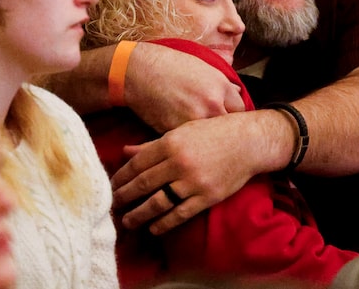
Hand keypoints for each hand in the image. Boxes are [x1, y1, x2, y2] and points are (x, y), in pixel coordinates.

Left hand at [111, 113, 263, 234]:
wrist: (248, 141)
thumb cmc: (214, 132)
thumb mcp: (182, 131)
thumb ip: (153, 144)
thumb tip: (126, 152)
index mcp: (171, 143)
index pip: (138, 164)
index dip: (121, 177)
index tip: (111, 185)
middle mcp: (179, 162)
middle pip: (143, 184)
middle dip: (125, 196)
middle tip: (113, 205)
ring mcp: (193, 181)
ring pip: (158, 202)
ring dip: (140, 214)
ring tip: (128, 221)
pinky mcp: (207, 196)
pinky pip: (180, 214)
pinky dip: (164, 223)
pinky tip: (154, 228)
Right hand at [127, 43, 245, 131]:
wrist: (138, 70)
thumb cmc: (169, 65)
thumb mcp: (202, 67)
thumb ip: (222, 84)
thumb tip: (238, 94)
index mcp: (220, 86)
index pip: (241, 110)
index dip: (234, 116)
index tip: (228, 119)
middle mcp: (212, 103)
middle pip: (228, 127)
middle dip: (223, 131)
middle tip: (219, 134)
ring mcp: (194, 119)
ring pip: (209, 139)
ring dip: (207, 140)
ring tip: (203, 139)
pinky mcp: (176, 131)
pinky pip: (188, 142)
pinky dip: (187, 142)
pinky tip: (185, 138)